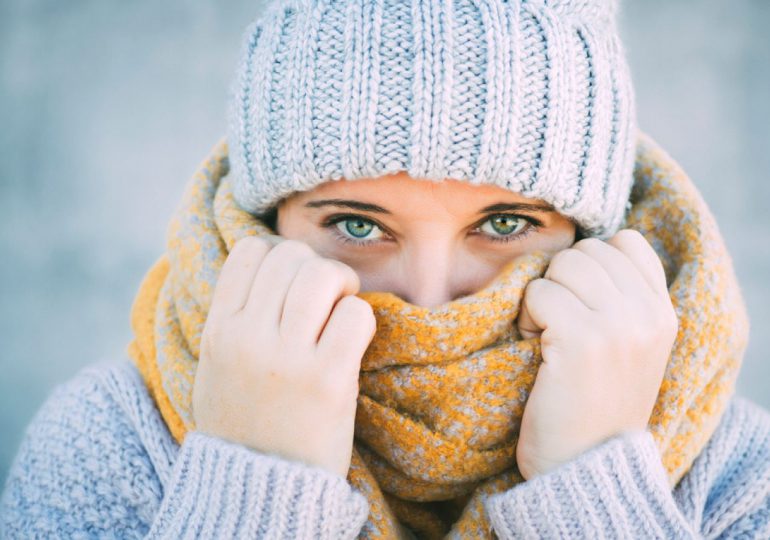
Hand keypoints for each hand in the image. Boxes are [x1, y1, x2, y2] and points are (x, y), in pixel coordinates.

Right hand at [192, 236, 375, 477]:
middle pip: (292, 256)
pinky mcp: (328, 379)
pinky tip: (353, 340)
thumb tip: (267, 264)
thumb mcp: (217, 367)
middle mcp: (248, 338)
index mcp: (218, 331)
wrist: (260, 489)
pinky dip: (361, 318)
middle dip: (317, 267)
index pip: (251, 251)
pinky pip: (356, 314)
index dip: (280, 254)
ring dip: (342, 284)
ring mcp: (288, 359)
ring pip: (323, 275)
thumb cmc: (244, 423)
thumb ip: (234, 318)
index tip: (293, 278)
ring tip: (342, 308)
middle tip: (328, 294)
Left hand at [515, 229, 677, 479]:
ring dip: (542, 297)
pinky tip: (536, 347)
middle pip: (586, 251)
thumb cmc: (595, 404)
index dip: (590, 262)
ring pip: (561, 265)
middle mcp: (647, 314)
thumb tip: (581, 251)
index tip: (580, 300)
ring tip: (547, 335)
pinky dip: (527, 317)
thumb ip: (622, 299)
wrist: (585, 464)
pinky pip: (538, 293)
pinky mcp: (581, 339)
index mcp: (663, 313)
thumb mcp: (630, 348)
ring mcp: (618, 325)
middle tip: (558, 323)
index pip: (626, 241)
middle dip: (560, 281)